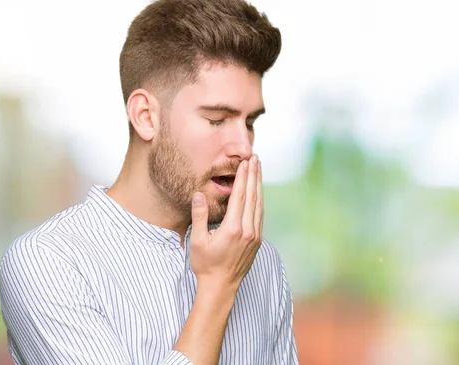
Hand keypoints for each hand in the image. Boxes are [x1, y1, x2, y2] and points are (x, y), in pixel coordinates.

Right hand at [189, 154, 262, 289]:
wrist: (221, 287)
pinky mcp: (257, 240)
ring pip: (259, 204)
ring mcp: (255, 236)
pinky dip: (259, 200)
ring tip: (259, 170)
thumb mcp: (197, 240)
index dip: (243, 177)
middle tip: (255, 158)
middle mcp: (247, 230)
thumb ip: (200, 216)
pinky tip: (258, 192)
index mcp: (233, 228)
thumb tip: (198, 194)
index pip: (240, 196)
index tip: (245, 162)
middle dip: (254, 176)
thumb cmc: (206, 265)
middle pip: (252, 196)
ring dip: (259, 185)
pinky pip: (260, 215)